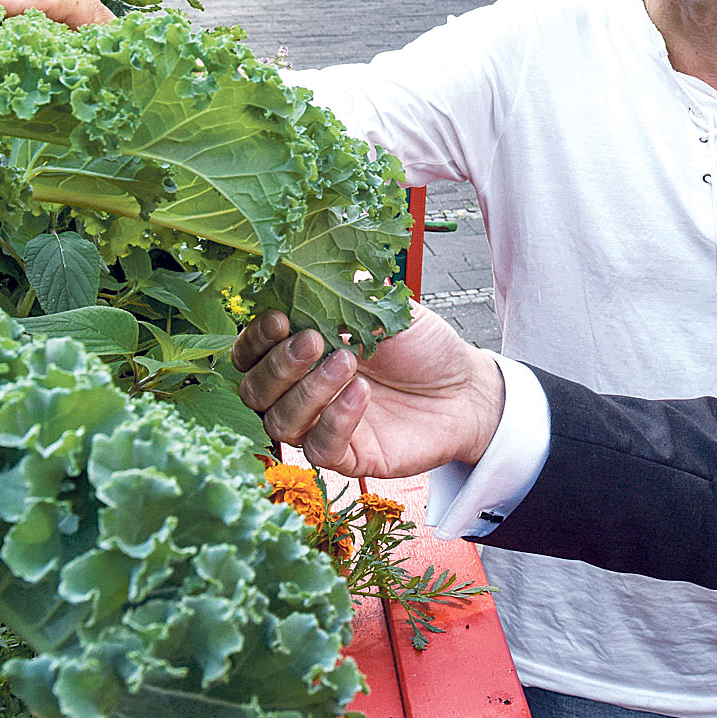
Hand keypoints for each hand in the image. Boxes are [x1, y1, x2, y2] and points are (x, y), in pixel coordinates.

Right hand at [231, 306, 505, 478]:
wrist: (465, 387)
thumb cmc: (421, 347)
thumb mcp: (383, 306)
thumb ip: (342, 290)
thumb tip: (305, 261)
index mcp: (300, 351)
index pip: (251, 352)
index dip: (256, 339)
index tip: (280, 319)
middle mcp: (301, 390)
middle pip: (254, 390)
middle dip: (279, 364)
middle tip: (314, 340)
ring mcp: (321, 425)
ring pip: (281, 421)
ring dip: (308, 391)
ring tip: (347, 362)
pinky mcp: (347, 456)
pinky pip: (320, 448)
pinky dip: (335, 420)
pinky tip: (360, 395)